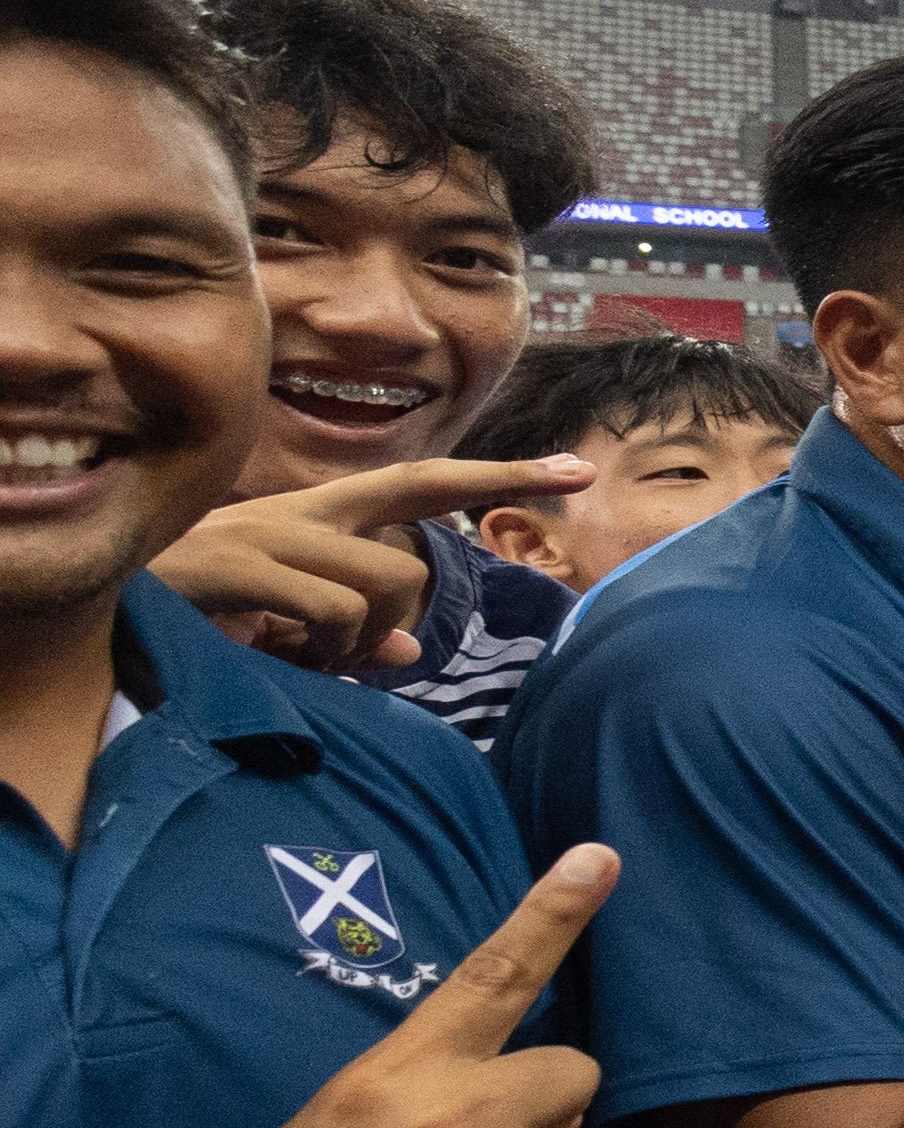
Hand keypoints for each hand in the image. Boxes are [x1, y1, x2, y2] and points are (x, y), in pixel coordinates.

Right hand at [150, 458, 591, 672]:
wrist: (100, 621)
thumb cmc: (194, 621)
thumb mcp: (282, 626)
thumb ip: (347, 630)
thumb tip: (407, 648)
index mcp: (312, 519)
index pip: (418, 483)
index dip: (500, 472)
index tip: (578, 467)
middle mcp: (294, 513)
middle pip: (409, 541)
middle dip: (421, 583)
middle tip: (381, 621)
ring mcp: (263, 535)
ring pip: (378, 587)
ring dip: (351, 645)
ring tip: (297, 660)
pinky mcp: (234, 567)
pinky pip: (325, 610)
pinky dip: (318, 651)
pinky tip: (273, 659)